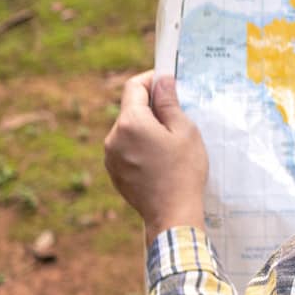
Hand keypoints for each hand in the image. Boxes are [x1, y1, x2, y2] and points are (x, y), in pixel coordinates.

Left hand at [103, 71, 208, 242]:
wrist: (172, 214)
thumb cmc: (183, 171)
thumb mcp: (184, 131)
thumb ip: (169, 102)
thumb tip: (162, 80)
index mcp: (131, 122)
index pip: (135, 86)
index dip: (152, 79)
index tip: (168, 82)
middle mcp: (113, 136)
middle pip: (131, 108)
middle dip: (151, 106)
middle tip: (177, 116)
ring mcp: (110, 156)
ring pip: (128, 129)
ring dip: (146, 127)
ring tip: (170, 142)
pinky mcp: (113, 171)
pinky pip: (125, 148)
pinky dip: (140, 145)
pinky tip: (160, 159)